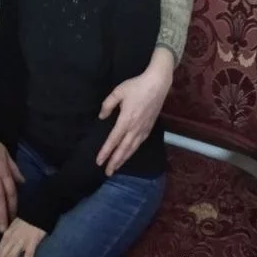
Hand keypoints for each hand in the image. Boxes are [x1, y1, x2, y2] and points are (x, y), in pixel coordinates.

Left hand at [96, 47, 173, 175]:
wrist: (157, 84)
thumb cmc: (136, 86)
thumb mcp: (118, 92)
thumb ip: (108, 104)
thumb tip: (102, 117)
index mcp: (126, 120)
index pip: (113, 140)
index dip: (106, 152)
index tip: (99, 161)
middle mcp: (135, 128)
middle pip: (123, 149)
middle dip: (115, 161)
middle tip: (107, 172)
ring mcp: (143, 129)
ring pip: (132, 148)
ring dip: (124, 159)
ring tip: (116, 167)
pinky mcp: (149, 127)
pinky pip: (139, 143)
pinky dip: (133, 151)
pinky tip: (129, 154)